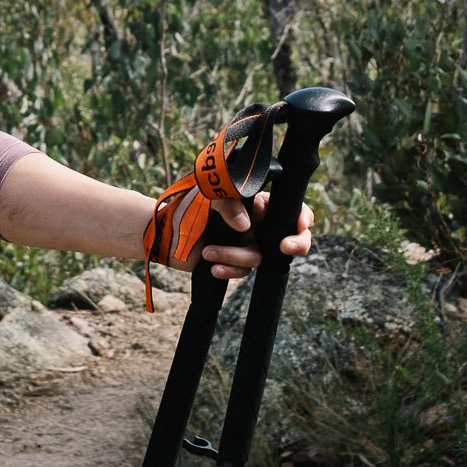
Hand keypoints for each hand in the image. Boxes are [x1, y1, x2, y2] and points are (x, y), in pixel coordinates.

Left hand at [195, 190, 313, 279]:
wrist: (164, 233)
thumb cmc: (187, 206)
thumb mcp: (209, 195)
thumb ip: (229, 203)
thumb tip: (246, 226)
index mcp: (256, 203)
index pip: (289, 208)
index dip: (301, 216)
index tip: (299, 225)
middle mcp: (257, 224)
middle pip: (290, 237)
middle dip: (296, 243)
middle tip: (286, 247)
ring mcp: (247, 244)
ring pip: (259, 257)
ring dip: (236, 257)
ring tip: (209, 252)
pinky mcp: (235, 262)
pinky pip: (242, 272)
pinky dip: (230, 270)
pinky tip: (214, 268)